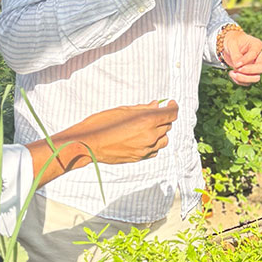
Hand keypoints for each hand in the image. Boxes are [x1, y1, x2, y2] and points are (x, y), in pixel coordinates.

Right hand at [27, 100, 178, 184]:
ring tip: (147, 127)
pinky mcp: (139, 157)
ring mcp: (145, 148)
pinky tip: (143, 138)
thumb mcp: (123, 110)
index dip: (173, 107)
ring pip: (164, 140)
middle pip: (168, 126)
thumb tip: (156, 105)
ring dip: (160, 132)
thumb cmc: (102, 123)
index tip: (171, 103)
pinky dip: (153, 144)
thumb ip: (143, 109)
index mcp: (147, 121)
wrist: (88, 144)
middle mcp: (149, 135)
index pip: (171, 114)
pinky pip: (154, 150)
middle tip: (153, 113)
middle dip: (163, 118)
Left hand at [220, 31, 261, 85]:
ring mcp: (256, 66)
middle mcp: (259, 57)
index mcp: (257, 45)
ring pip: (256, 78)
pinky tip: (232, 74)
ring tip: (232, 74)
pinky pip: (248, 82)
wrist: (230, 46)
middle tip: (238, 70)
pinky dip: (239, 81)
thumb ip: (235, 54)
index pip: (254, 54)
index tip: (236, 64)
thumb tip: (238, 67)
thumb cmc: (232, 41)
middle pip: (261, 68)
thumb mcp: (231, 44)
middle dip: (249, 72)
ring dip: (244, 79)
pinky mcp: (251, 73)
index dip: (245, 60)